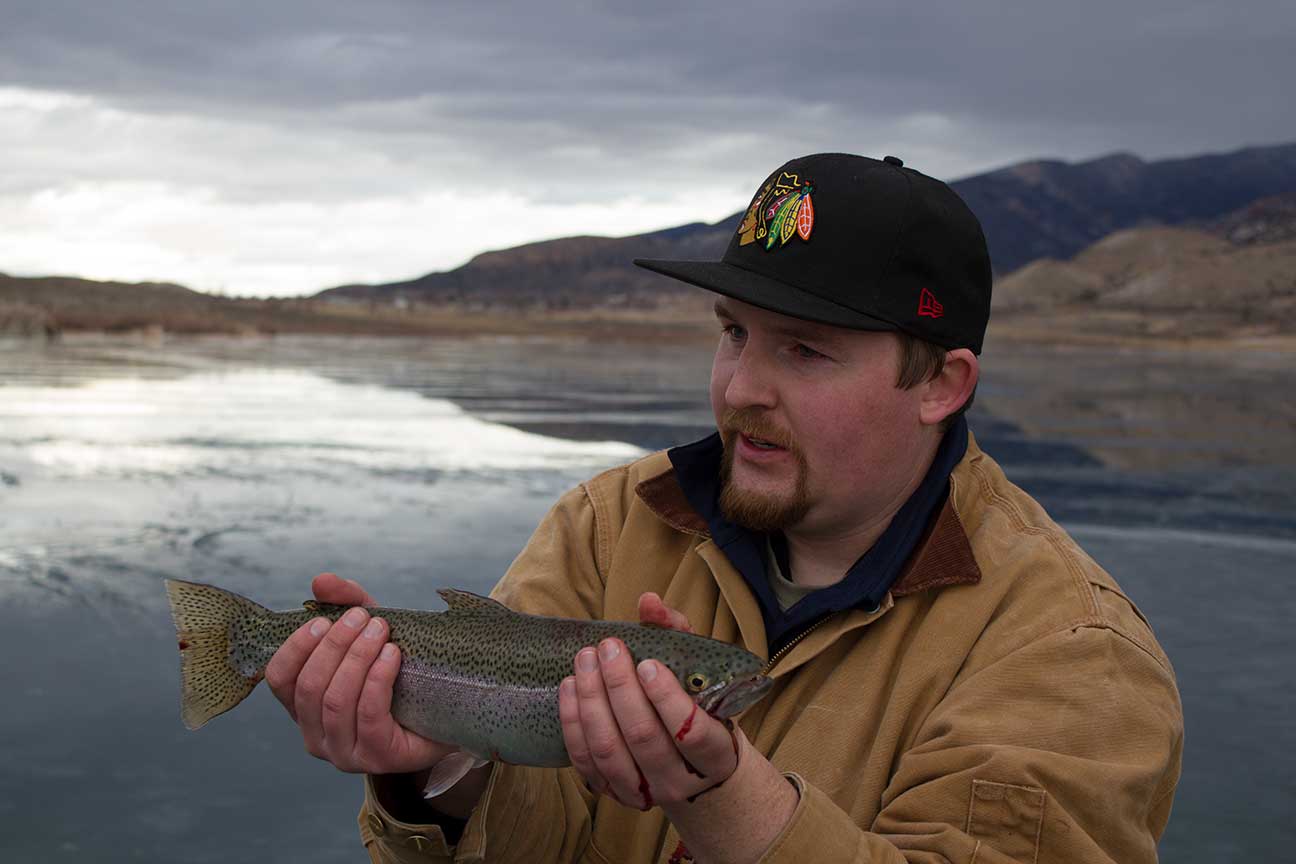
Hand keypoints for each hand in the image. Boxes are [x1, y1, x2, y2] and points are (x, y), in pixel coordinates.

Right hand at [265, 572, 453, 774]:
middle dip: (335, 646)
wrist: (446, 715)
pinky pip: (368, 714)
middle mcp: (316, 735)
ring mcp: (345, 753)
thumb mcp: (371, 634)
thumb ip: (346, 604)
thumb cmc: (400, 675)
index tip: (322, 619)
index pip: (279, 680)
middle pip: (310, 687)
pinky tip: (392, 655)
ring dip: (357, 658)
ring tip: (380, 630)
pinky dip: (378, 678)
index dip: (296, 647)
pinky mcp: (377, 758)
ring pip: (336, 701)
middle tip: (361, 617)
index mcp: (305, 709)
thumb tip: (321, 581)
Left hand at [558, 592, 741, 809]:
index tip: (647, 664)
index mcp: (716, 754)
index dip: (667, 698)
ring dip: (591, 703)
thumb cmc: (698, 707)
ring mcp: (646, 793)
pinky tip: (569, 689)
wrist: (692, 767)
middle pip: (643, 738)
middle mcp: (681, 780)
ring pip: (610, 752)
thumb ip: (677, 634)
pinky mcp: (613, 794)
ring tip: (584, 662)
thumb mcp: (700, 672)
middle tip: (607, 649)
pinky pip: (586, 763)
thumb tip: (648, 602)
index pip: (692, 732)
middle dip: (620, 689)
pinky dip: (573, 725)